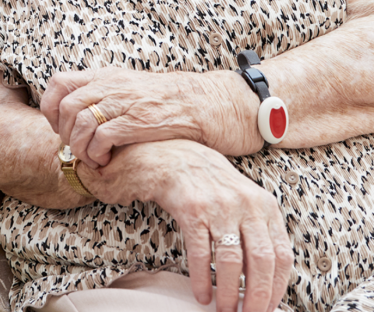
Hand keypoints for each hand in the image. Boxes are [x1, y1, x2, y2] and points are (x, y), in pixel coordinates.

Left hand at [40, 67, 257, 167]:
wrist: (206, 103)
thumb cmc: (167, 101)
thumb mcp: (130, 87)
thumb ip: (105, 93)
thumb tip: (78, 111)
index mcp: (105, 76)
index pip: (58, 83)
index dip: (49, 107)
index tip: (57, 126)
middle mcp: (110, 85)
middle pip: (64, 106)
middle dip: (62, 132)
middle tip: (73, 147)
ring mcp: (123, 103)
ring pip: (79, 122)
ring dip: (78, 146)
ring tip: (90, 157)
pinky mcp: (137, 122)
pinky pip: (101, 137)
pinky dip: (96, 152)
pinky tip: (105, 159)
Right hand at [100, 140, 292, 311]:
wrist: (172, 157)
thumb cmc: (210, 184)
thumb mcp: (244, 200)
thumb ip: (258, 231)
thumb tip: (266, 279)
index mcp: (265, 205)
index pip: (282, 255)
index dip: (277, 287)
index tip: (269, 308)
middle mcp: (245, 205)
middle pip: (260, 262)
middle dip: (257, 297)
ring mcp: (218, 207)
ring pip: (232, 261)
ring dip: (229, 293)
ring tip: (224, 310)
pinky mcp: (192, 210)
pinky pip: (201, 253)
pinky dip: (202, 279)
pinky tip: (201, 293)